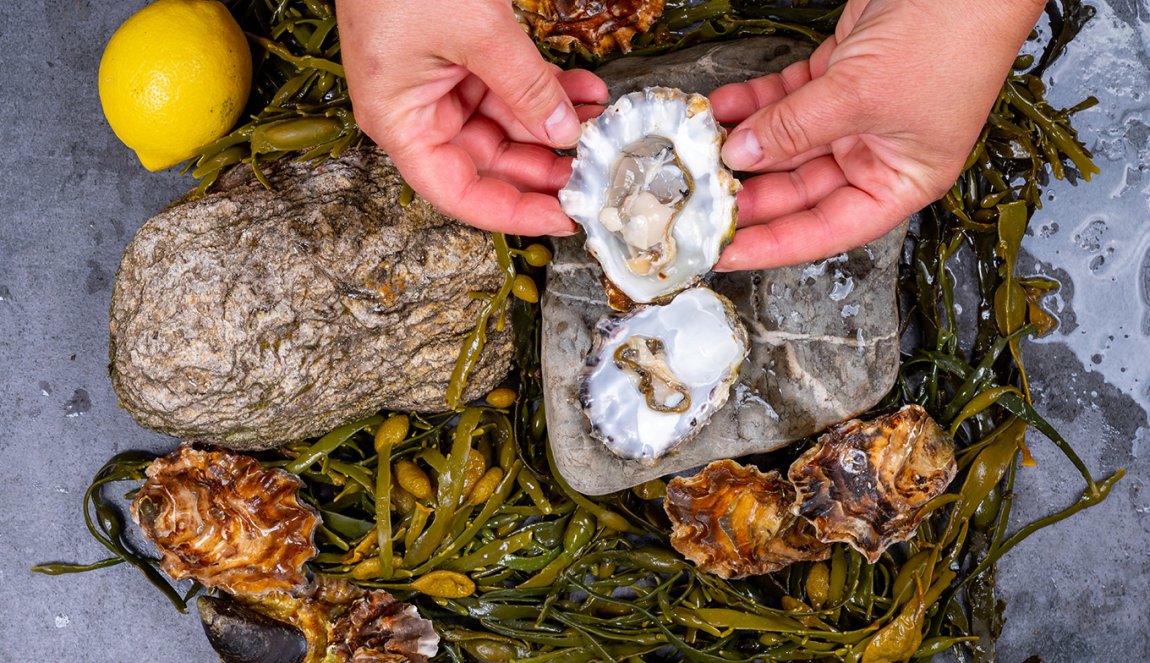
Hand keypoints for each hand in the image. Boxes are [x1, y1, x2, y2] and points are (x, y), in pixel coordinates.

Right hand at [336, 0, 606, 234]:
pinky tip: (584, 89)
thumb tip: (564, 131)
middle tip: (594, 170)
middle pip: (488, 162)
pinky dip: (545, 88)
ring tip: (600, 121)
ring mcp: (438, 83)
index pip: (460, 192)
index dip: (513, 213)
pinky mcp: (458, 56)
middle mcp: (417, 111)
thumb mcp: (477, 32)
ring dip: (553, 122)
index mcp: (401, 122)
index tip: (563, 217)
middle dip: (545, 165)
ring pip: (505, 125)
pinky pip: (507, 87)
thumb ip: (524, 86)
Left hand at [710, 0, 1045, 269]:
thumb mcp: (859, 96)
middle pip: (799, 190)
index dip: (771, 245)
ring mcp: (857, 116)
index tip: (724, 253)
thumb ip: (793, 128)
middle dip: (748, 192)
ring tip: (699, 149)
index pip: (824, 230)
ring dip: (743, 144)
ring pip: (786, 144)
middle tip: (699, 198)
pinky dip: (753, 103)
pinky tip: (720, 107)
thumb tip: (741, 155)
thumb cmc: (947, 37)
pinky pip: (786, 102)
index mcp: (901, 181)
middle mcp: (879, 155)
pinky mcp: (840, 76)